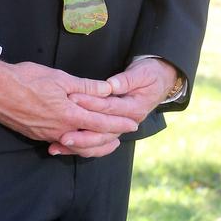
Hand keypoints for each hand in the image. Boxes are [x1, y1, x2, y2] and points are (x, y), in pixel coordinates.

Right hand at [0, 58, 138, 154]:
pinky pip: (61, 144)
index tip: (133, 124)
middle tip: (123, 136)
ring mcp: (47, 135)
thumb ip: (85, 87)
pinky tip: (76, 141)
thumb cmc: (26, 79)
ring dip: (94, 144)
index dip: (119, 123)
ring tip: (105, 141)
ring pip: (77, 146)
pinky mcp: (36, 135)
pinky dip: (75, 144)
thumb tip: (107, 90)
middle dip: (110, 138)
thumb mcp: (59, 77)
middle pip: (92, 141)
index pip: (101, 123)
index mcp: (69, 115)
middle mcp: (60, 130)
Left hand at [50, 58, 178, 156]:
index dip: (90, 103)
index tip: (72, 98)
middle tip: (62, 135)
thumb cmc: (150, 75)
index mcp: (134, 108)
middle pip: (102, 133)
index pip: (109, 107)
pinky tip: (62, 147)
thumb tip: (112, 85)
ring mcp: (119, 128)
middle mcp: (127, 123)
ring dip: (78, 145)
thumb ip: (126, 80)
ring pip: (98, 143)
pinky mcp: (111, 129)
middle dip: (81, 135)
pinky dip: (80, 146)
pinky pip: (96, 143)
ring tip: (58, 145)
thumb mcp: (142, 73)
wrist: (161, 81)